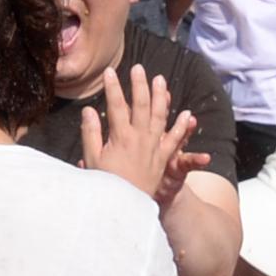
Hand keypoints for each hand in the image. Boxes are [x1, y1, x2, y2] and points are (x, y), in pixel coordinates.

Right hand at [79, 65, 199, 206]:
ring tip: (160, 80)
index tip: (109, 71)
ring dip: (161, 97)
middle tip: (138, 68)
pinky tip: (187, 114)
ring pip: (160, 116)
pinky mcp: (163, 159)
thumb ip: (90, 133)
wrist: (125, 207)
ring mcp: (154, 148)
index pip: (116, 105)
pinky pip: (174, 140)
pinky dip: (181, 127)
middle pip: (141, 105)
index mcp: (120, 137)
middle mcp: (140, 138)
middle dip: (139, 84)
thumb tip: (89, 110)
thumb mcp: (92, 160)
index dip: (112, 87)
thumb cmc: (105, 184)